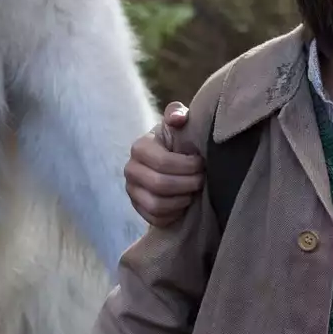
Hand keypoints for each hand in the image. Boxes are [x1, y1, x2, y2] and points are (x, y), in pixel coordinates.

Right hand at [126, 102, 203, 227]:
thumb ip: (178, 114)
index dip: (187, 166)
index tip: (201, 162)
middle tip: (202, 179)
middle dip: (188, 184)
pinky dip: (175, 214)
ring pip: (158, 205)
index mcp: (140, 147)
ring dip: (182, 200)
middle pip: (160, 185)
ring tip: (194, 191)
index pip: (162, 162)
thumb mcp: (180, 123)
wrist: (174, 163)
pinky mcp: (138, 209)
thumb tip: (178, 118)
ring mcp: (132, 191)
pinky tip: (184, 202)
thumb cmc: (180, 141)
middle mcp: (130, 169)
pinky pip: (156, 219)